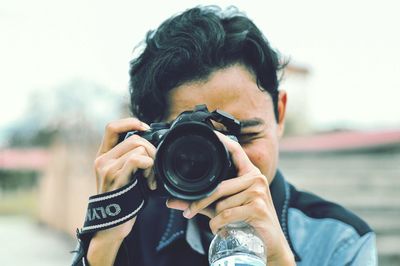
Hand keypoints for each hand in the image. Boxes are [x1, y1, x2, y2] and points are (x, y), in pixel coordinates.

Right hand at [92, 118, 156, 239]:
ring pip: (138, 148)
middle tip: (155, 168)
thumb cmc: (123, 199)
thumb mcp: (123, 174)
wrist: (111, 225)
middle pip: (134, 139)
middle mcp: (102, 159)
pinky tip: (150, 181)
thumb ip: (129, 158)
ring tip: (151, 178)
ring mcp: (107, 168)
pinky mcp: (115, 178)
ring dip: (152, 162)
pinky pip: (136, 160)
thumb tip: (149, 145)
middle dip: (152, 150)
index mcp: (103, 155)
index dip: (130, 122)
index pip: (112, 127)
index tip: (146, 128)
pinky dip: (149, 167)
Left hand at [167, 131, 294, 264]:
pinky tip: (221, 230)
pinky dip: (218, 225)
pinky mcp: (258, 207)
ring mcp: (258, 192)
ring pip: (221, 203)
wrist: (269, 242)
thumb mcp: (220, 209)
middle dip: (201, 202)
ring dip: (213, 218)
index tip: (211, 132)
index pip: (236, 151)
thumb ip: (199, 202)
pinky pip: (226, 214)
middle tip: (189, 212)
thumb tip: (170, 201)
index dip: (223, 140)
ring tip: (217, 225)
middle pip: (219, 186)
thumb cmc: (245, 221)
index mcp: (249, 174)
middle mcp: (256, 178)